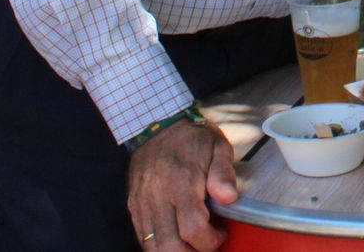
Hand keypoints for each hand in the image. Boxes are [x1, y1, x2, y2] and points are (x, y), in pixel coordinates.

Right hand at [126, 120, 237, 250]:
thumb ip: (223, 173)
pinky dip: (159, 247)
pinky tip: (175, 239)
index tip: (221, 233)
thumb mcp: (218, 146)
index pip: (193, 228)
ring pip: (153, 247)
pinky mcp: (134, 206)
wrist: (157, 124)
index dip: (210, 241)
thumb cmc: (192, 137)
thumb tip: (229, 197)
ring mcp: (142, 203)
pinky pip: (142, 238)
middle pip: (170, 247)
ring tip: (192, 244)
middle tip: (207, 243)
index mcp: (182, 181)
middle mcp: (158, 196)